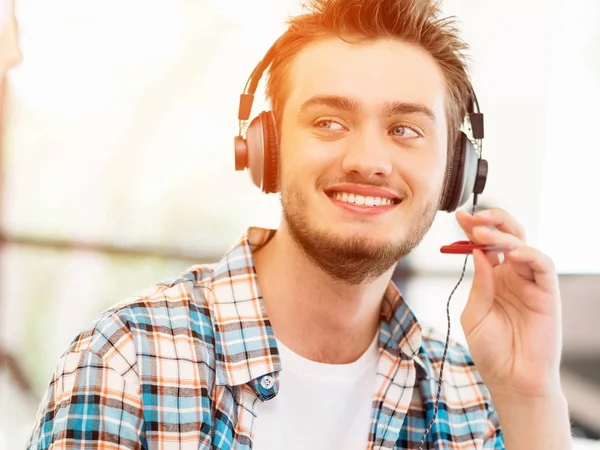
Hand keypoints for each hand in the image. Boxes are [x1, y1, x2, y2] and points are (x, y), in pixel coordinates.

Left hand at [456, 208, 562, 397]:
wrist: (511, 380)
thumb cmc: (490, 350)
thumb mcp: (474, 314)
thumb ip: (479, 284)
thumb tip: (477, 251)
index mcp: (492, 277)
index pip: (484, 244)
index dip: (473, 228)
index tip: (458, 216)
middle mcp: (512, 275)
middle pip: (506, 236)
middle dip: (491, 222)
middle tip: (472, 217)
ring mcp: (530, 282)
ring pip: (524, 245)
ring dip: (504, 235)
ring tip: (483, 232)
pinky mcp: (548, 293)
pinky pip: (542, 265)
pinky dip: (528, 254)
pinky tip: (511, 252)